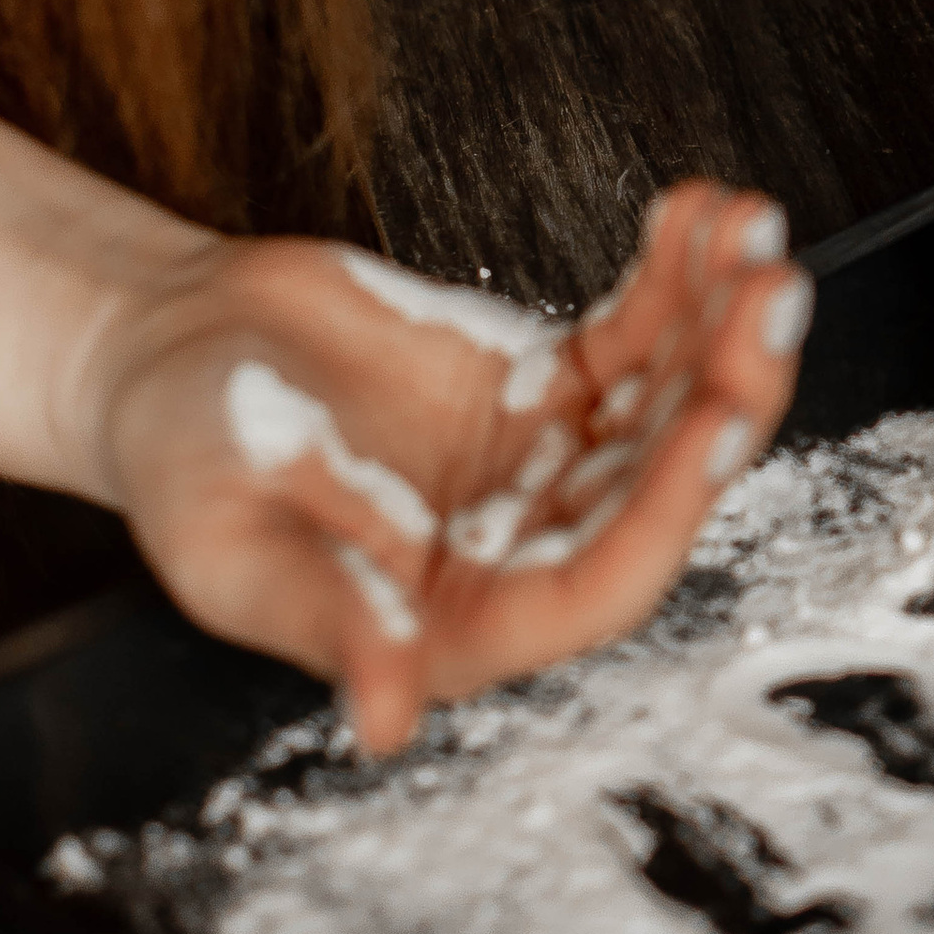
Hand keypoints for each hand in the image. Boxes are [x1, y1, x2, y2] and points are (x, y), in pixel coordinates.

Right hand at [86, 186, 808, 752]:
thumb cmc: (181, 464)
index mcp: (466, 623)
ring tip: (751, 230)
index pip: (602, 582)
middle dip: (728, 386)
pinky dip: (678, 276)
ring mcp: (552, 463)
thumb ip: (326, 620)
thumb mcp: (234, 547)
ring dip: (722, 319)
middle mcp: (530, 550)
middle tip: (767, 293)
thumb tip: (384, 719)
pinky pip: (640, 334)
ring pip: (672, 402)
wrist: (166, 353)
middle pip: (663, 481)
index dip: (669, 504)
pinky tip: (701, 214)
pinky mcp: (552, 385)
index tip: (719, 415)